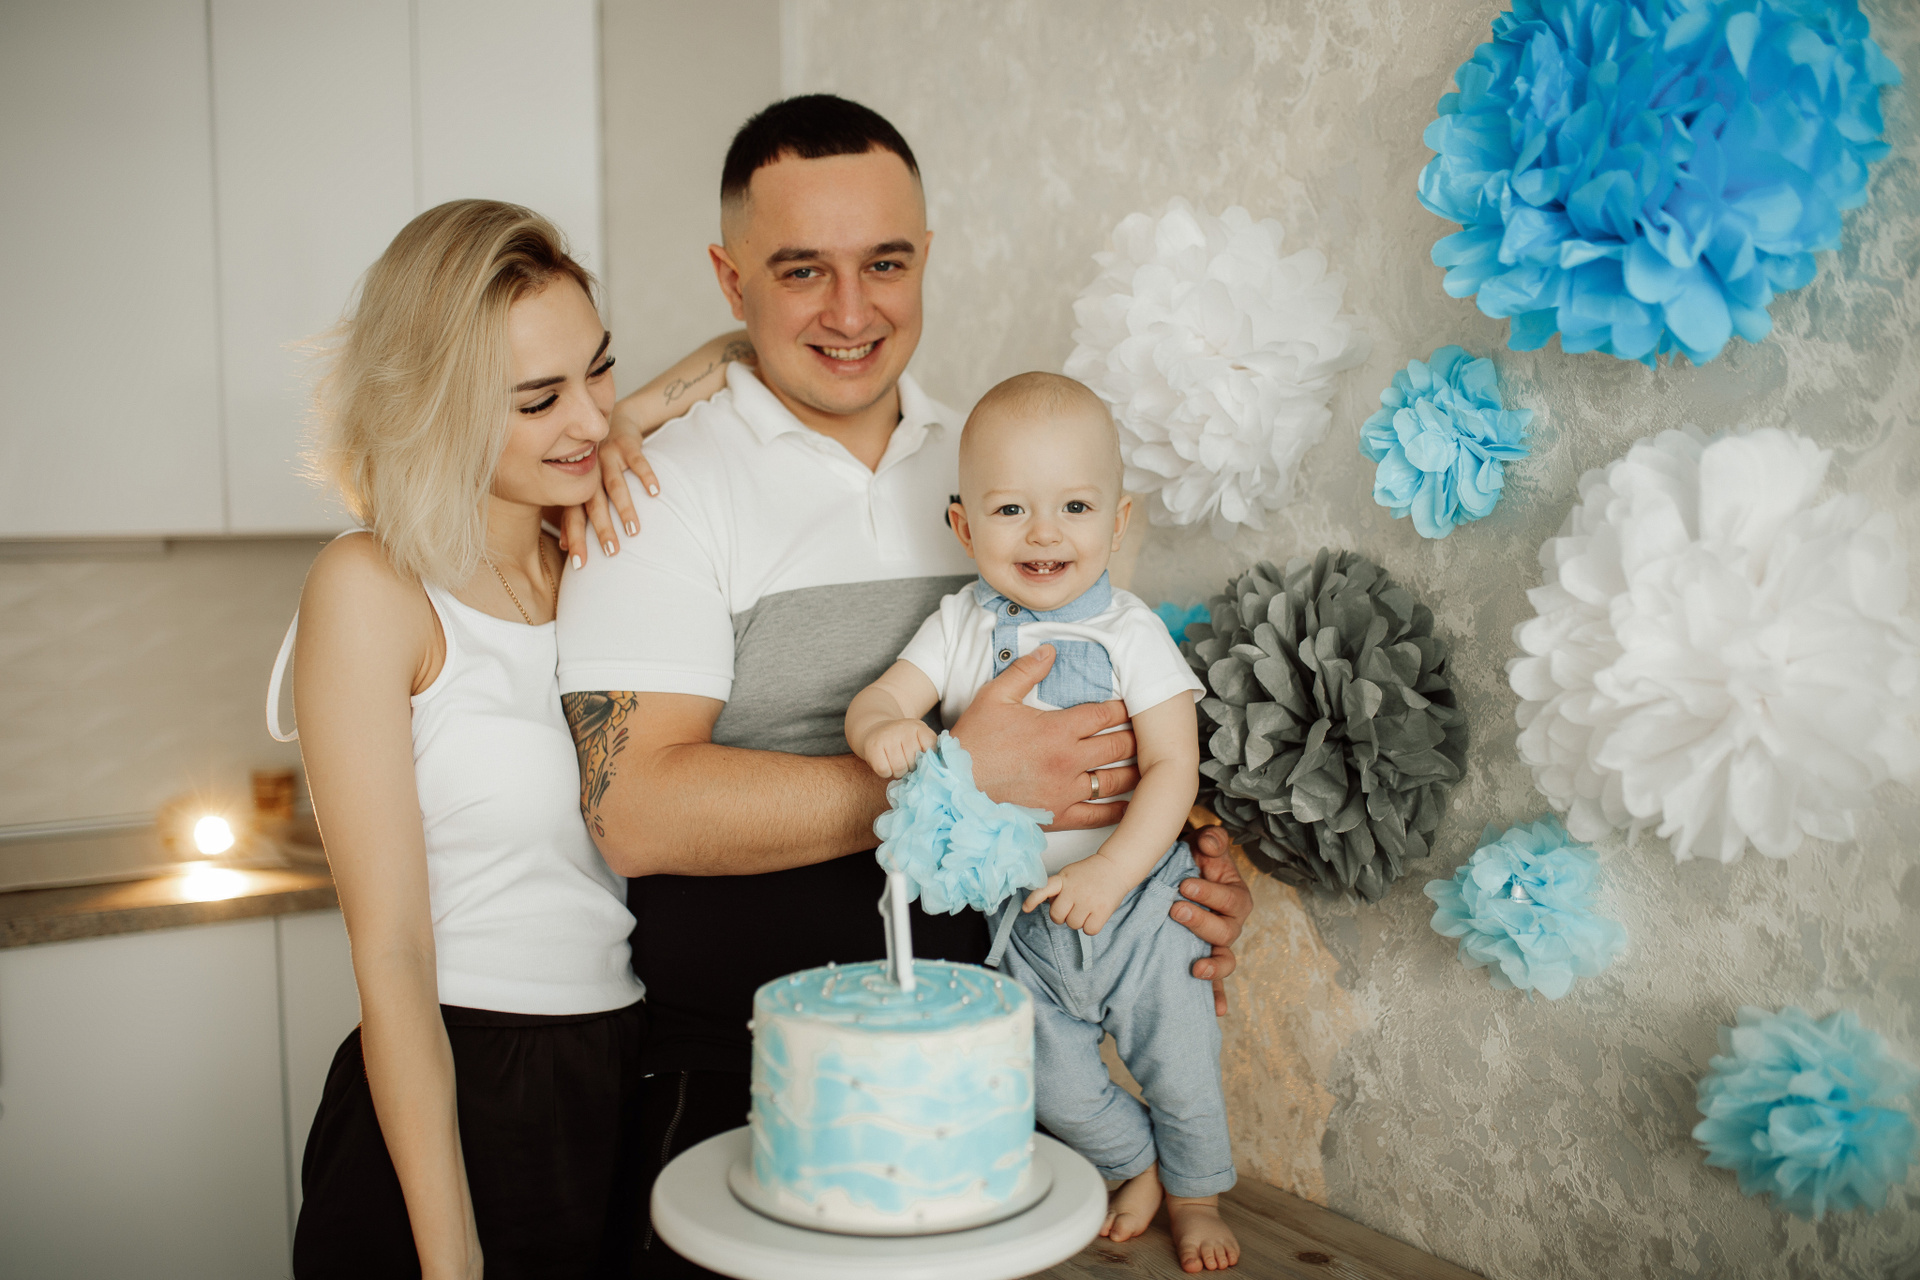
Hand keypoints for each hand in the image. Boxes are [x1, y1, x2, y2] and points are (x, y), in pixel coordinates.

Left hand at [557, 414, 657, 567]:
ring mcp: (607, 457)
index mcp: (576, 484)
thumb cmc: (596, 463)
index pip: (573, 516)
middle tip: (611, 552)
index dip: (575, 539)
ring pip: (615, 486)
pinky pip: (638, 462)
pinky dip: (647, 476)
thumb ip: (573, 513)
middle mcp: (588, 472)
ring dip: (624, 508)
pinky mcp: (626, 445)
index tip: (579, 565)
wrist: (610, 421)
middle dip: (601, 529)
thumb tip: (562, 546)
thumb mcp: (583, 485)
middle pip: (594, 505)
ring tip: (634, 531)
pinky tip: (655, 493)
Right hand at [860, 719, 935, 778]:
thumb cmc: (901, 741)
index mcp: (919, 726)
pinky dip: (885, 773)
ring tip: (894, 762)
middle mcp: (903, 728)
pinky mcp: (873, 747)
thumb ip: (930, 750)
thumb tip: (941, 769)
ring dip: (898, 771)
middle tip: (904, 760)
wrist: (875, 730)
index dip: (925, 758)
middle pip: (913, 761)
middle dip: (910, 767)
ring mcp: (887, 736)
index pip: (931, 748)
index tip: (918, 756)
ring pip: (899, 768)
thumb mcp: (918, 739)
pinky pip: (884, 770)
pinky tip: (885, 763)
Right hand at [950, 645, 1140, 829]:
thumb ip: (1025, 671)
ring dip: (1135, 770)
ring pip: (1114, 779)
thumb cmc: (972, 742)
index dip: (1122, 707)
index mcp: (1057, 730)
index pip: (1104, 714)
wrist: (954, 788)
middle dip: (1136, 736)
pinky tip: (1130, 804)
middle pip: (1117, 745)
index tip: (1131, 704)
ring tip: (1148, 763)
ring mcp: (1065, 790)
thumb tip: (1050, 649)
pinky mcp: (1059, 815)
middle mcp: (1068, 761)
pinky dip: (1118, 809)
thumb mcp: (994, 696)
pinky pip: (1098, 814)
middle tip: (1148, 731)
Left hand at [1023, 854, 1130, 934]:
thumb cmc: (1091, 873)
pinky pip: (1089, 930)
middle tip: (1073, 908)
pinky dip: (1091, 927)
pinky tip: (1095, 915)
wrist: (1115, 867)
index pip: (1043, 889)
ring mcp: (1087, 900)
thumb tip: (1051, 905)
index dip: (1033, 900)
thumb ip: (1058, 888)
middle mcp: (1073, 890)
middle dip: (1063, 916)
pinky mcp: (1101, 910)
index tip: (1026, 908)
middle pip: (1057, 916)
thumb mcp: (1070, 874)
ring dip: (1079, 921)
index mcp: (1063, 879)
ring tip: (1087, 908)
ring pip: (1073, 925)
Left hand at [1173, 824, 1251, 1015]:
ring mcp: (1216, 946)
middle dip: (1202, 923)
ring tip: (1195, 967)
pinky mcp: (1203, 961)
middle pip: (1225, 932)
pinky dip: (1216, 997)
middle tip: (1176, 911)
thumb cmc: (1192, 860)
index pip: (1230, 899)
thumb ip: (1210, 840)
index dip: (1210, 894)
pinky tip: (1217, 1011)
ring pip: (1223, 960)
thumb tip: (1208, 841)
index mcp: (1235, 897)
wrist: (1175, 876)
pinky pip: (1214, 984)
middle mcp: (1230, 924)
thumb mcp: (1202, 844)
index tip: (1184, 885)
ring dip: (1212, 966)